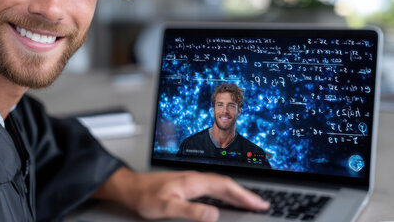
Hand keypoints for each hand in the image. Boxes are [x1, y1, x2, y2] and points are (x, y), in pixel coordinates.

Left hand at [93, 167, 268, 221]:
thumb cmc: (145, 196)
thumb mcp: (167, 207)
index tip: (259, 203)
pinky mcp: (186, 184)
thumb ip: (190, 211)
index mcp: (193, 181)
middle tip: (262, 204)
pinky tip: (226, 200)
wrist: (130, 187)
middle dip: (245, 194)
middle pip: (226, 184)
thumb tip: (213, 214)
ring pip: (219, 185)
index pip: (225, 187)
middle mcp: (194, 178)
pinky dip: (224, 193)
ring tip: (250, 202)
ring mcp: (190, 180)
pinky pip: (212, 187)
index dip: (244, 195)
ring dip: (236, 193)